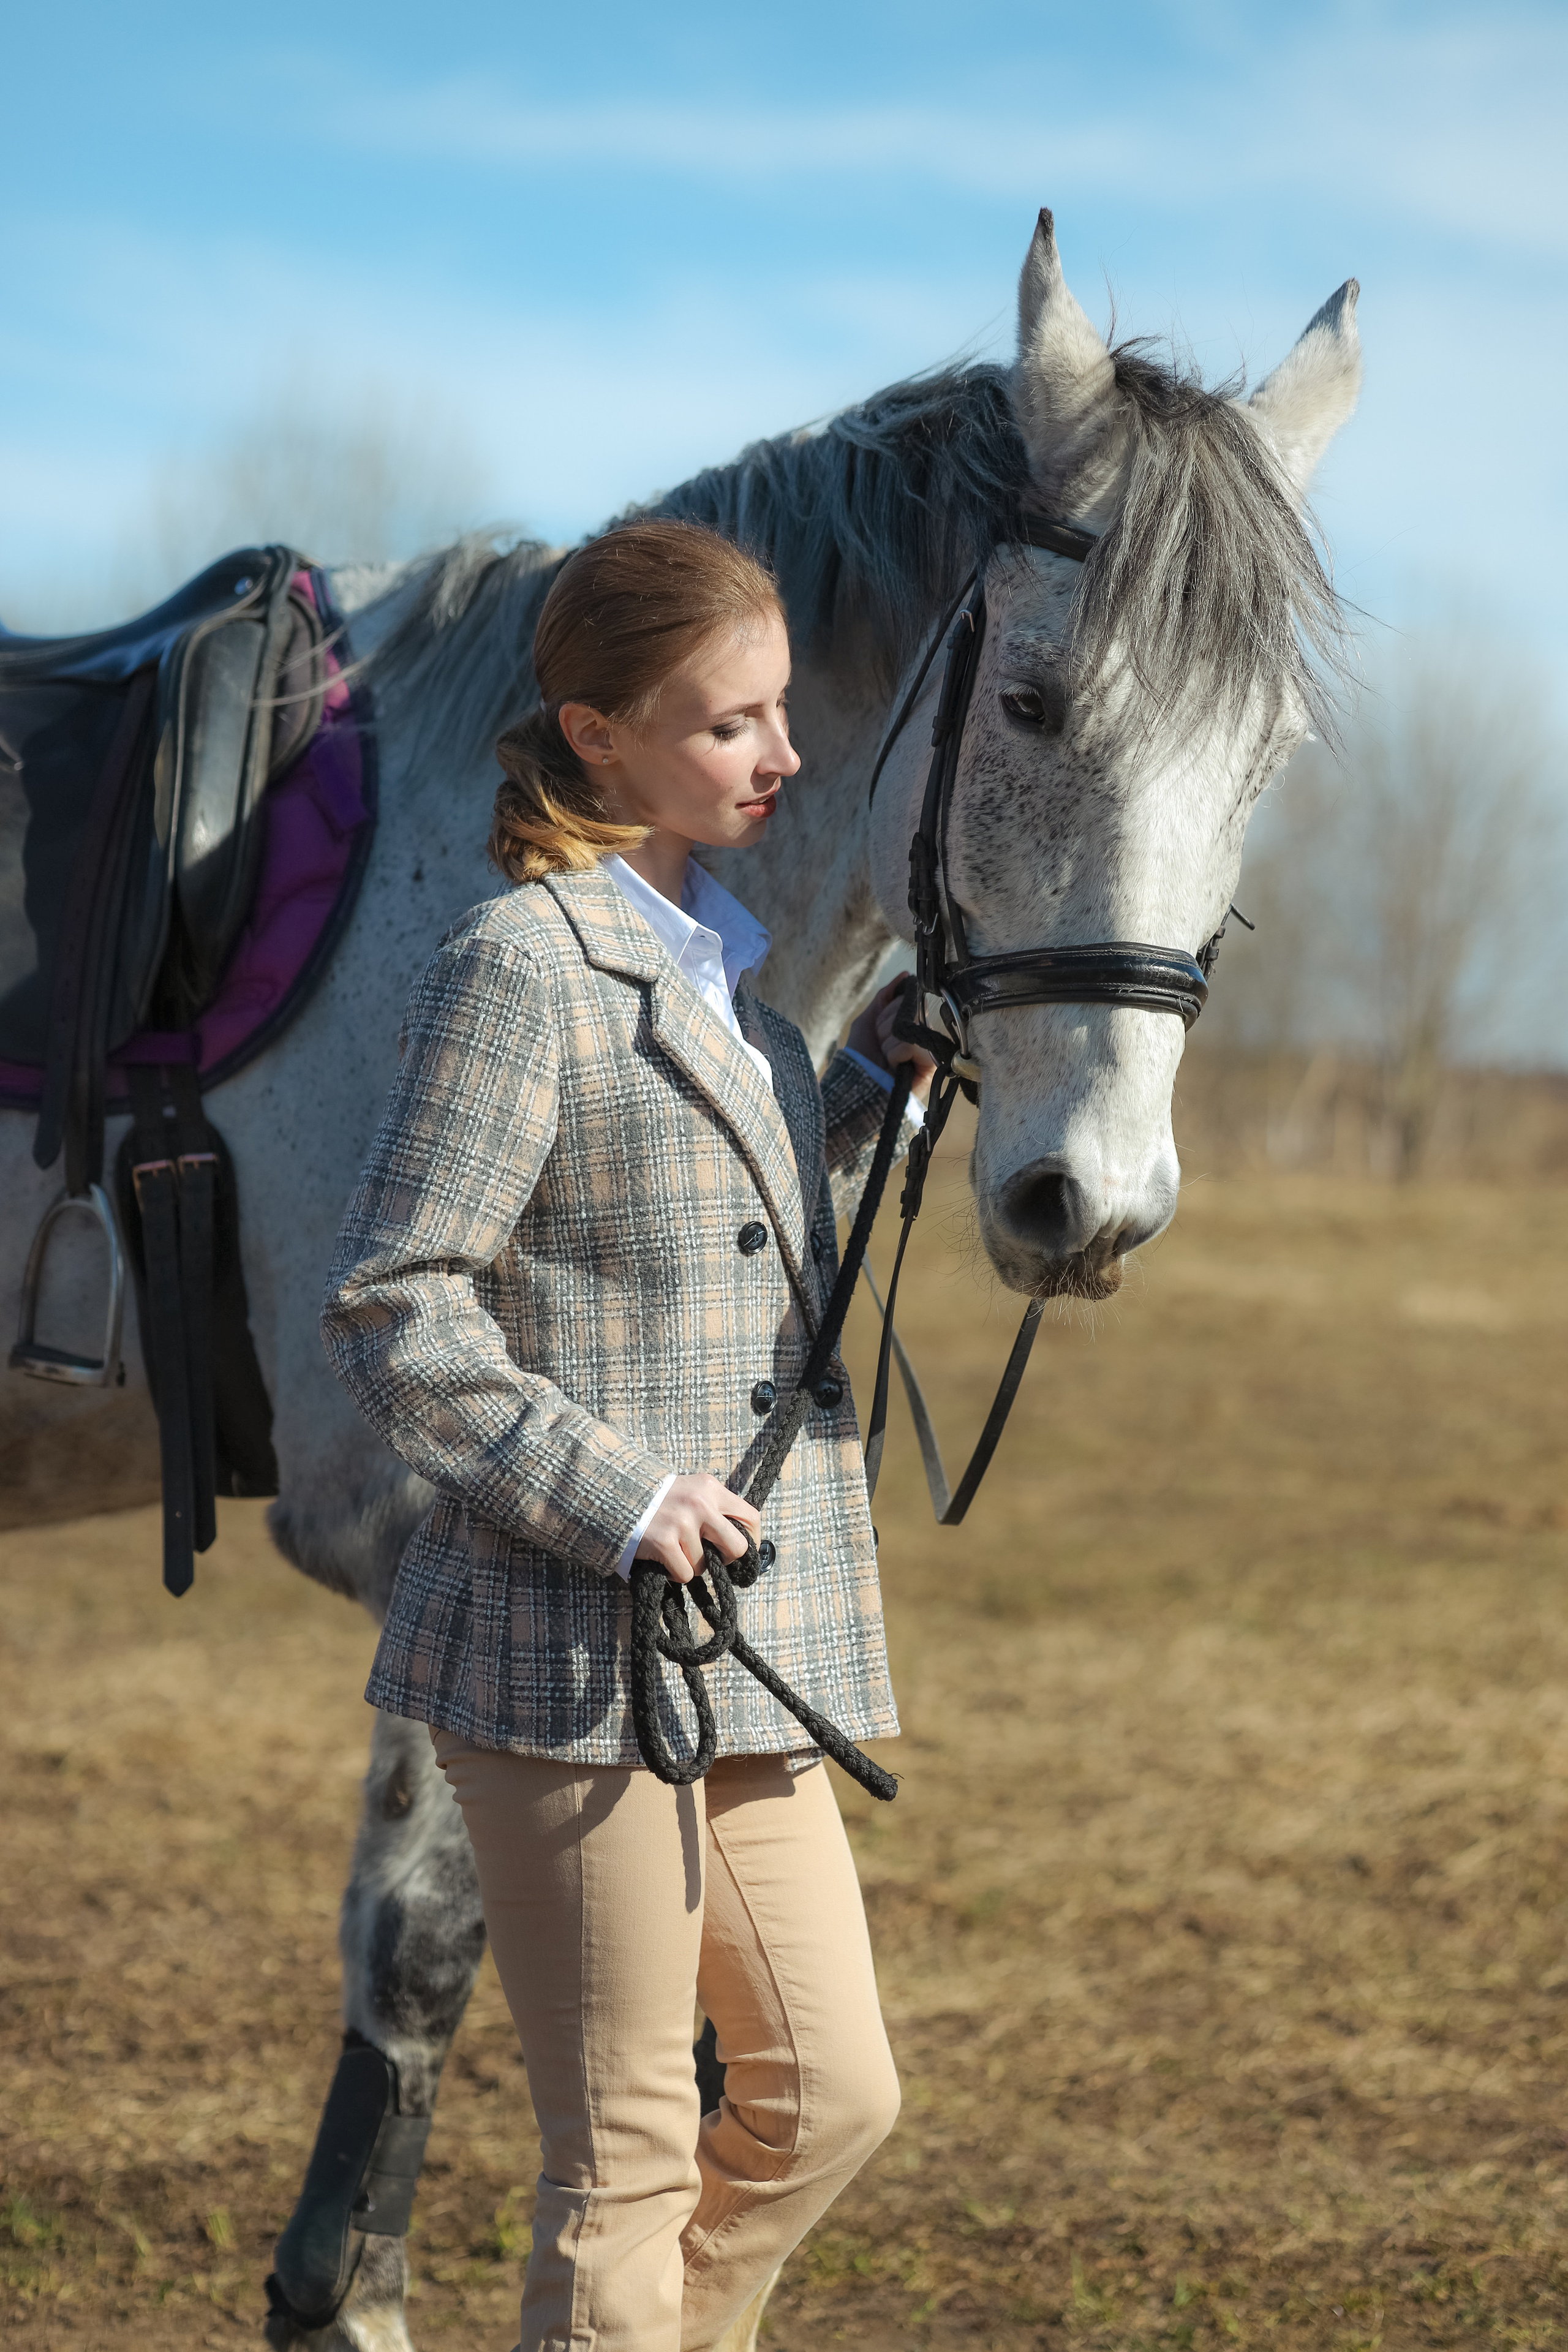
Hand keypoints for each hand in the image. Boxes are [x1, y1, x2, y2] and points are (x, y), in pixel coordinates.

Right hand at [636, 1475, 760, 1585]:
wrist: (613, 1496)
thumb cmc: (656, 1499)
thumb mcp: (690, 1490)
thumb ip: (713, 1508)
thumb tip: (740, 1539)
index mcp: (710, 1488)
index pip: (750, 1517)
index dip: (752, 1541)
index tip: (744, 1553)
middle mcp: (700, 1503)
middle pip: (737, 1547)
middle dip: (727, 1559)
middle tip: (713, 1559)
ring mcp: (682, 1523)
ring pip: (705, 1565)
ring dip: (690, 1564)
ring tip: (673, 1550)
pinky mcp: (664, 1542)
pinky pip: (685, 1574)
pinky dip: (674, 1573)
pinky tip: (663, 1559)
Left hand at [845, 976, 936, 1104]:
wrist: (856, 1087)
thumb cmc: (861, 1058)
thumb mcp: (867, 1021)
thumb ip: (884, 997)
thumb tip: (905, 975)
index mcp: (908, 1024)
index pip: (907, 1000)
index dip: (886, 1014)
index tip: (877, 1032)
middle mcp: (920, 1035)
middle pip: (908, 1011)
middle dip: (885, 1029)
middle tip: (880, 1048)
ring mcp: (926, 1050)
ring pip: (908, 1028)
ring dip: (888, 1044)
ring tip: (884, 1059)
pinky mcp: (930, 1066)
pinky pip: (912, 1044)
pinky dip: (895, 1054)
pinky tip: (893, 1066)